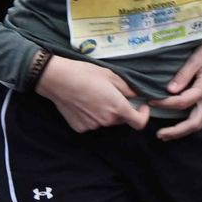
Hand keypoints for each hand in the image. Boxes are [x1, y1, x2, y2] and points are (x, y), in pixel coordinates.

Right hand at [35, 57, 149, 132]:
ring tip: (93, 96)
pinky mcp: (80, 128)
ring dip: (105, 112)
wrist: (58, 79)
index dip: (143, 115)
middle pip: (120, 119)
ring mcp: (92, 126)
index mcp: (117, 108)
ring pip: (105, 121)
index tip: (141, 106)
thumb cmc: (85, 73)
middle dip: (120, 109)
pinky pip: (91, 123)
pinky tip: (83, 103)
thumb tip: (136, 94)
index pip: (139, 123)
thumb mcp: (111, 75)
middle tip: (110, 93)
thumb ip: (127, 88)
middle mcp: (106, 121)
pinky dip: (91, 116)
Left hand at [150, 28, 201, 139]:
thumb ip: (183, 75)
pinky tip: (178, 124)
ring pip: (199, 123)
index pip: (182, 102)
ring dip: (182, 131)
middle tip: (160, 134)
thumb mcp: (196, 58)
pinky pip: (201, 117)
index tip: (151, 101)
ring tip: (166, 134)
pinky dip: (188, 124)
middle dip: (176, 131)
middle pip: (194, 123)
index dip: (165, 104)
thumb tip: (169, 90)